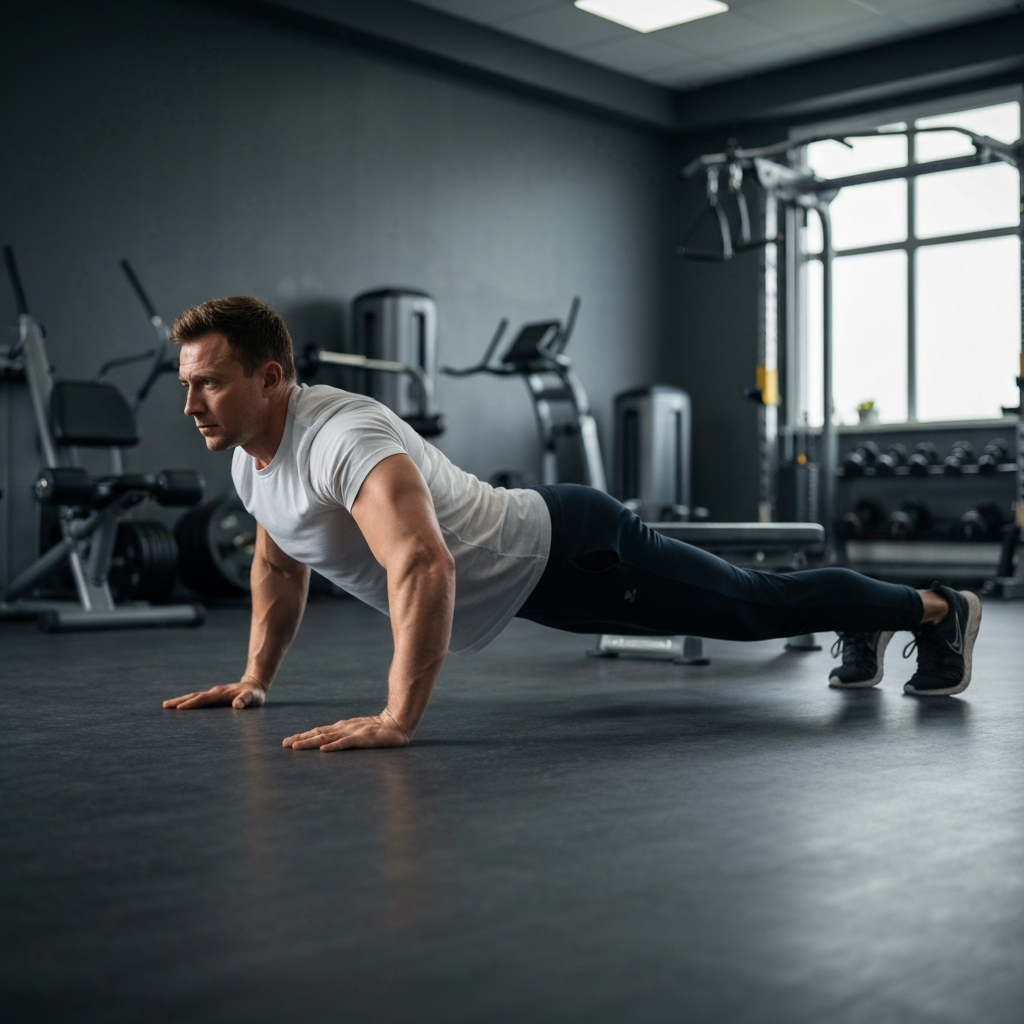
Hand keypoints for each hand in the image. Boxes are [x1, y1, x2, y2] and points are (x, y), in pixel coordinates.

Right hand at [162, 678, 267, 709]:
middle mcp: (215, 692)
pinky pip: (198, 699)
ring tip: (166, 706)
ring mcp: (213, 693)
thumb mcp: (254, 697)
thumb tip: (237, 705)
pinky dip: (188, 702)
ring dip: (181, 700)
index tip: (180, 708)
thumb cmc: (254, 694)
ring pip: (194, 696)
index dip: (192, 704)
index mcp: (221, 694)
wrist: (254, 684)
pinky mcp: (213, 696)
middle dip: (180, 701)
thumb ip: (246, 700)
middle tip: (165, 706)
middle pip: (194, 696)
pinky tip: (180, 707)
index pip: (204, 699)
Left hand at [282, 709, 410, 750]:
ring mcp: (353, 732)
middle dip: (301, 739)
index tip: (288, 742)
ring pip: (327, 738)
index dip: (304, 736)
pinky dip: (333, 746)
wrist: (399, 723)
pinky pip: (345, 743)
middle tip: (284, 744)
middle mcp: (344, 728)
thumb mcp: (359, 734)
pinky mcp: (363, 738)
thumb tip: (329, 744)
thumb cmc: (379, 731)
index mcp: (342, 727)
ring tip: (295, 747)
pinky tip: (323, 749)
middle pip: (319, 733)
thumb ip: (346, 738)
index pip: (319, 732)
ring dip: (310, 742)